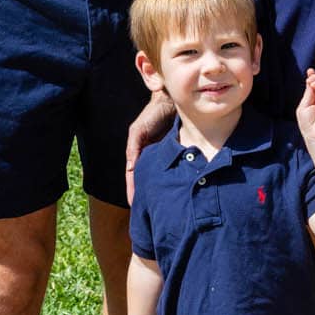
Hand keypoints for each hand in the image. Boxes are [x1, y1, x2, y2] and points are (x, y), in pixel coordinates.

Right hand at [125, 91, 175, 205]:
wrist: (173, 101)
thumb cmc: (153, 114)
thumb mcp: (138, 131)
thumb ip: (133, 149)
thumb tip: (131, 169)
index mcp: (141, 154)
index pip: (134, 177)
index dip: (134, 191)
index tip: (133, 205)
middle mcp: (154, 157)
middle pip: (148, 181)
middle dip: (147, 196)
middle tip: (148, 213)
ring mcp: (168, 157)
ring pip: (163, 179)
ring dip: (162, 192)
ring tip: (162, 208)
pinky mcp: (182, 154)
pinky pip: (180, 171)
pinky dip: (177, 181)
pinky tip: (179, 192)